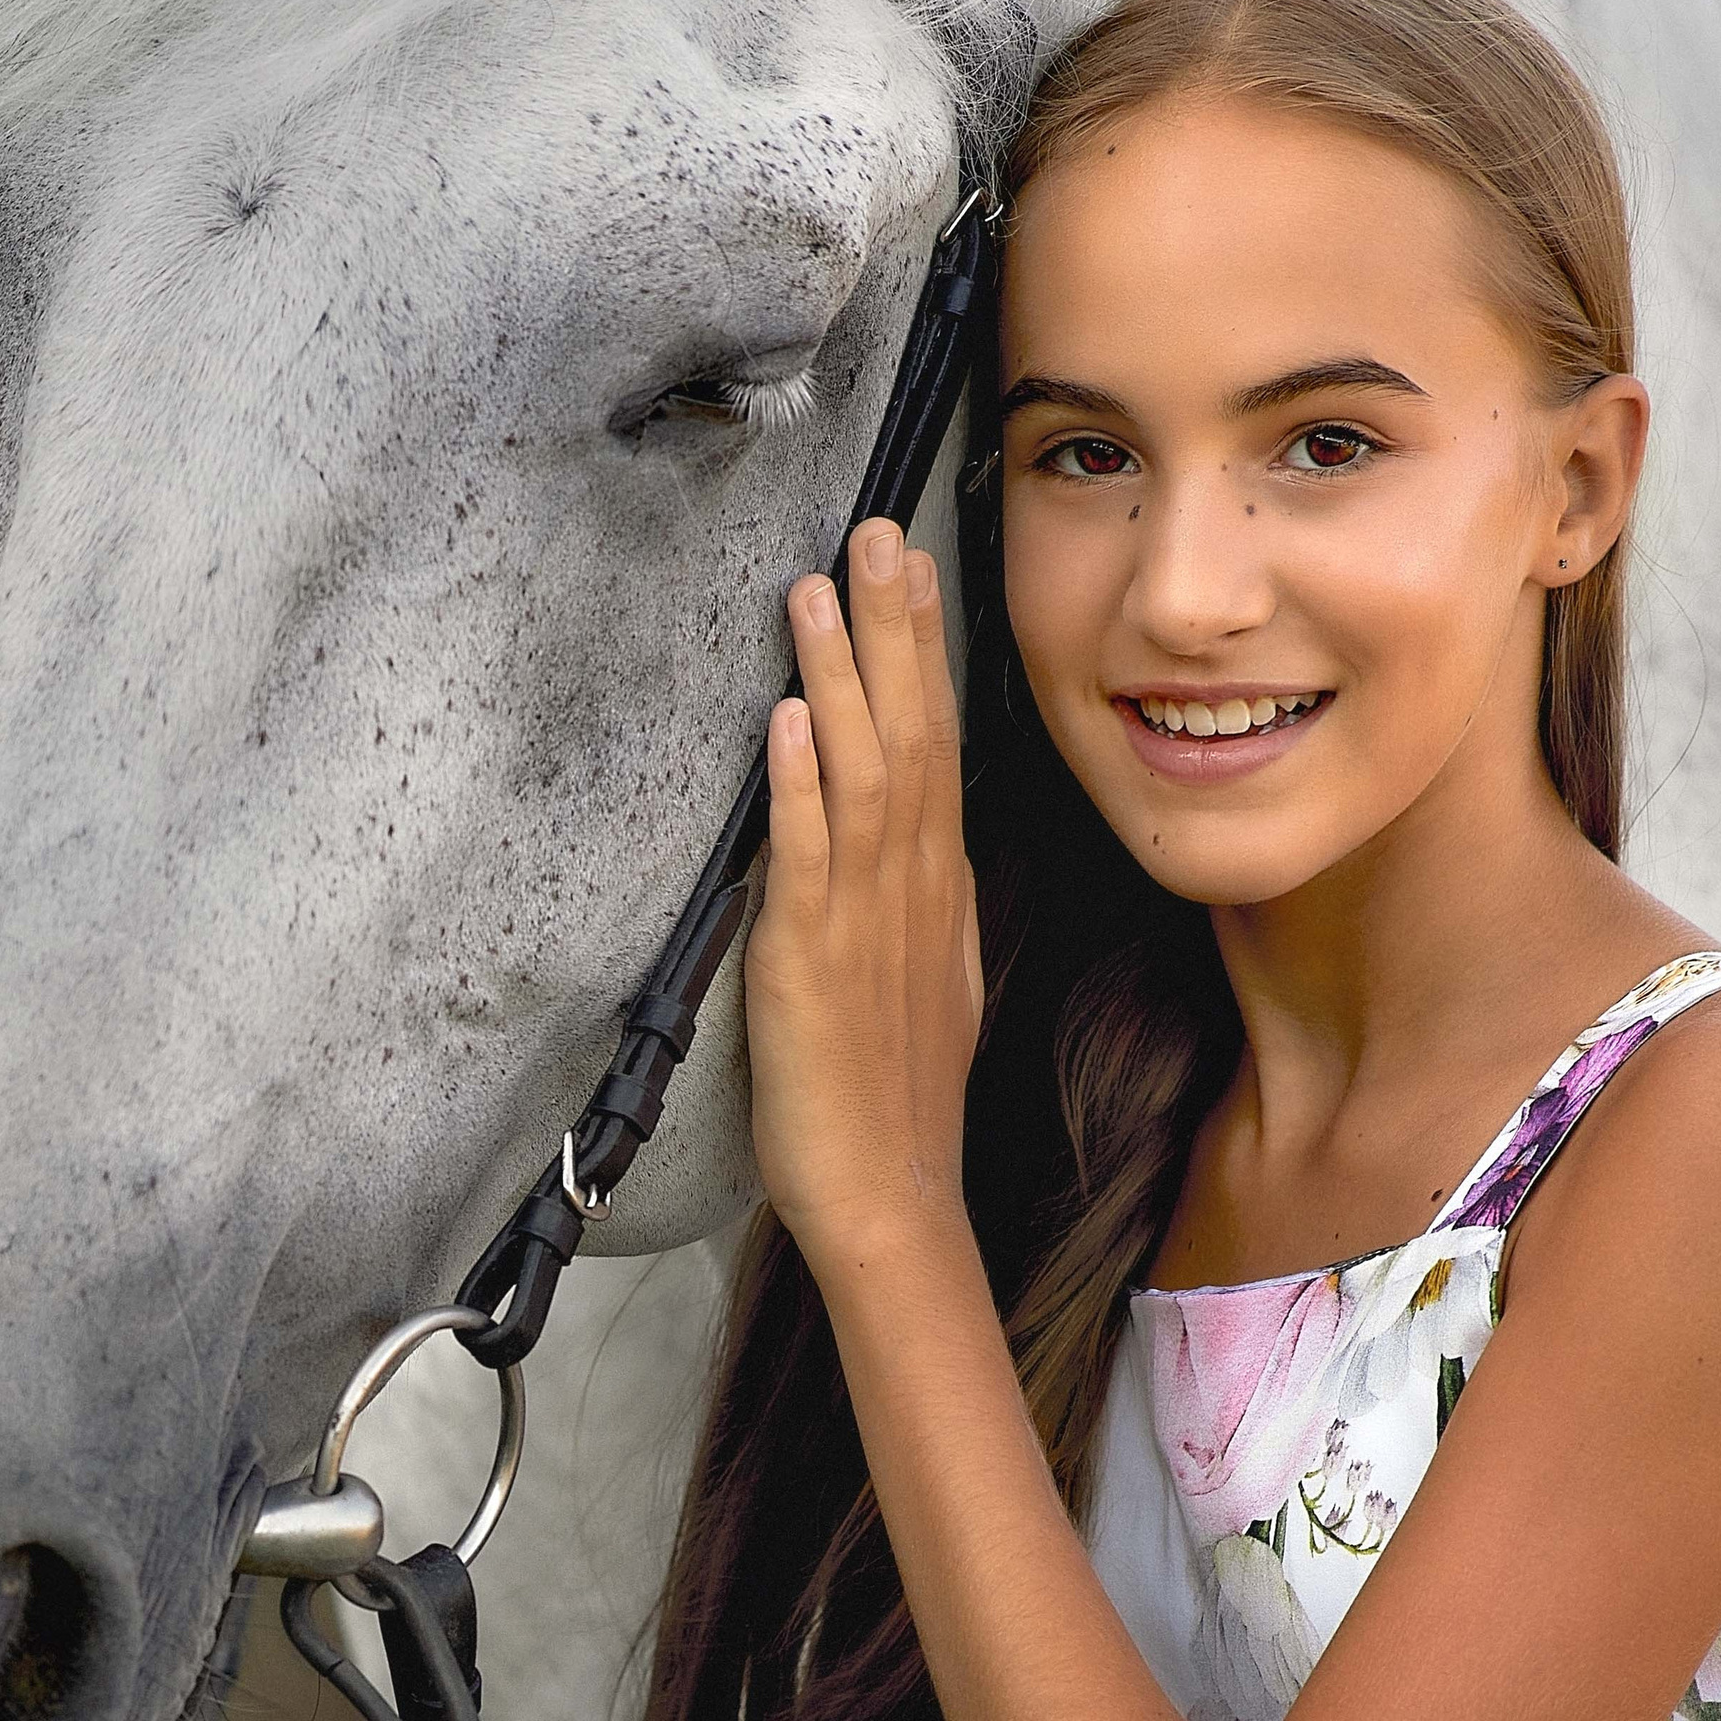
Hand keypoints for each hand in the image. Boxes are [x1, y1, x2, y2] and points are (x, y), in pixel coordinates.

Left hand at [746, 519, 983, 1272]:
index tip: (913, 565)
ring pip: (858, 769)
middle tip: (875, 530)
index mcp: (936, 882)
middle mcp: (909, 883)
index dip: (922, 648)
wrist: (890, 1190)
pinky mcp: (808, 956)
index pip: (935, 738)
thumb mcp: (929, 975)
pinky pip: (806, 854)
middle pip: (909, 729)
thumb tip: (915, 842)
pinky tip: (783, 720)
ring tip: (816, 589)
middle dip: (892, 626)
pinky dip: (797, 782)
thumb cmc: (897, 1093)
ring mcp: (862, 915)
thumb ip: (917, 899)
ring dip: (836, 676)